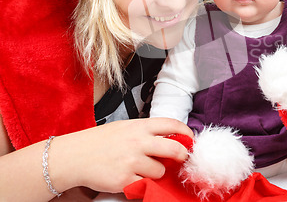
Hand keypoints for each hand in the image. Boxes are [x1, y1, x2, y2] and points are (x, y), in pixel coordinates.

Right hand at [50, 118, 193, 193]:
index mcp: (139, 127)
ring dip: (157, 173)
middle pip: (175, 149)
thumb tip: (169, 139)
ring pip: (160, 171)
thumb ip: (146, 133)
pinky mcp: (124, 180)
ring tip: (143, 169)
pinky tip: (132, 178)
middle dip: (182, 155)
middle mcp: (138, 142)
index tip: (190, 138)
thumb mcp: (124, 129)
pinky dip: (142, 183)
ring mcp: (132, 161)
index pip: (172, 124)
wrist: (73, 156)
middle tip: (181, 158)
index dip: (186, 132)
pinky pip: (144, 185)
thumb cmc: (99, 142)